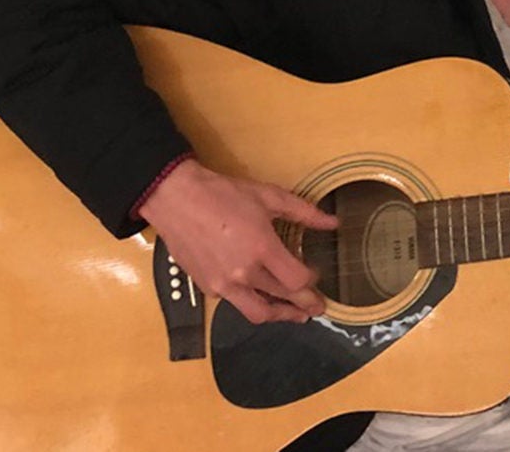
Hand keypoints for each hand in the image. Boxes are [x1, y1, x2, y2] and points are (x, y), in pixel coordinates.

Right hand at [136, 159, 339, 324]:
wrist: (176, 199)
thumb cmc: (222, 194)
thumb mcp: (269, 196)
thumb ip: (304, 213)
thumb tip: (333, 223)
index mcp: (261, 249)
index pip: (297, 281)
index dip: (312, 283)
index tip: (316, 277)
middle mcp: (243, 273)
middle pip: (282, 300)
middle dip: (304, 305)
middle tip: (317, 307)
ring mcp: (222, 284)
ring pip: (258, 312)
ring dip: (280, 315)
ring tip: (294, 314)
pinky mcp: (207, 288)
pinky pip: (235, 303)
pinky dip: (252, 301)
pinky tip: (260, 294)